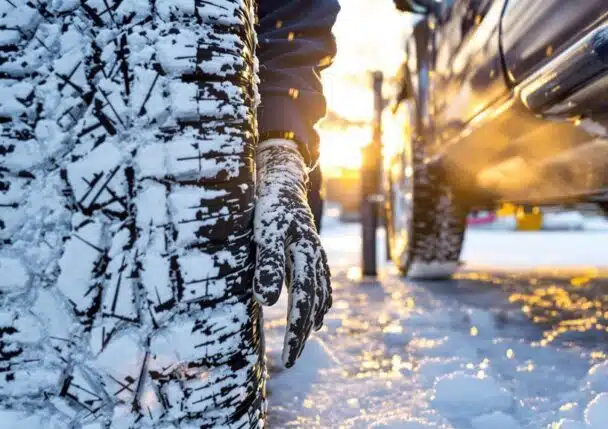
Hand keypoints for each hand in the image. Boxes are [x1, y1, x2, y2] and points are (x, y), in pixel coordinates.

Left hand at [252, 139, 331, 367]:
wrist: (281, 176)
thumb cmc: (268, 203)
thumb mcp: (263, 231)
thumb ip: (267, 264)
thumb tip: (267, 303)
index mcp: (305, 254)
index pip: (303, 302)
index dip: (296, 331)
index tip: (289, 358)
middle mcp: (315, 256)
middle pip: (313, 302)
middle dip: (303, 333)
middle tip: (291, 360)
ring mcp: (316, 253)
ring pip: (320, 293)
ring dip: (313, 318)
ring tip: (304, 339)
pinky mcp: (311, 250)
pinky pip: (322, 282)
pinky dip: (321, 300)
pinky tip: (318, 312)